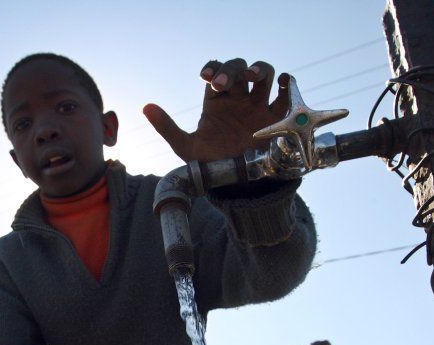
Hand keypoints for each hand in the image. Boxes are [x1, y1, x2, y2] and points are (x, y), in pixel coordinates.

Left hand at [143, 59, 290, 161]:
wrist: (237, 186)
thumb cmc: (212, 166)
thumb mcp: (186, 147)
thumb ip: (167, 127)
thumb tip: (145, 107)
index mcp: (216, 102)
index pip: (216, 73)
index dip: (213, 69)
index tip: (207, 78)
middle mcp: (238, 100)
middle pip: (238, 69)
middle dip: (231, 70)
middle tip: (222, 85)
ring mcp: (258, 106)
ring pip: (263, 74)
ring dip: (258, 69)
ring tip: (251, 76)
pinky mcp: (278, 117)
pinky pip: (286, 94)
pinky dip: (287, 84)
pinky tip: (282, 83)